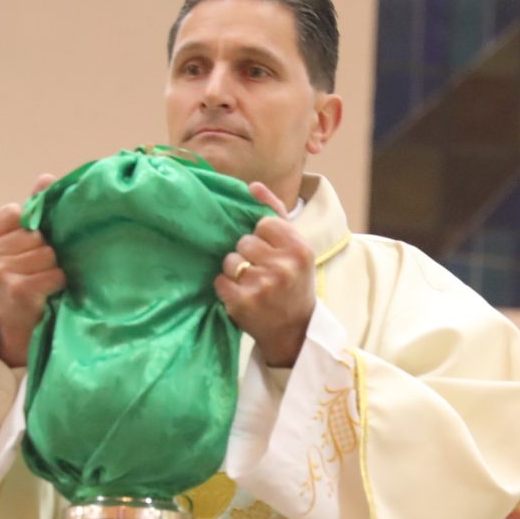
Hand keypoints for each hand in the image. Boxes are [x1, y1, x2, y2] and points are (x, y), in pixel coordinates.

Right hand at [0, 172, 62, 369]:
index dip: (32, 229)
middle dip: (44, 250)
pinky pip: (53, 273)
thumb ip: (34, 210)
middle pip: (36, 234)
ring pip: (47, 253)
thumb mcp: (22, 242)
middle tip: (36, 269)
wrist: (18, 326)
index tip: (27, 247)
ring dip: (52, 267)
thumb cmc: (23, 278)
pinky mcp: (15, 289)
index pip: (19, 212)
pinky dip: (57, 282)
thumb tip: (46, 178)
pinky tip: (47, 291)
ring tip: (41, 280)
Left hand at [217, 183, 316, 367]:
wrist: (295, 332)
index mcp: (300, 250)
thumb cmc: (294, 284)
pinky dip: (226, 287)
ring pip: (230, 260)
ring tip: (251, 283)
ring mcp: (262, 287)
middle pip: (244, 241)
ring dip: (235, 270)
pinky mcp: (242, 304)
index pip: (263, 223)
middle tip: (261, 270)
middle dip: (248, 254)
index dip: (262, 236)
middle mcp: (283, 268)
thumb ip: (275, 213)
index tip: (271, 251)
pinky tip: (241, 295)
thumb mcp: (296, 249)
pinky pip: (219, 281)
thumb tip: (251, 186)